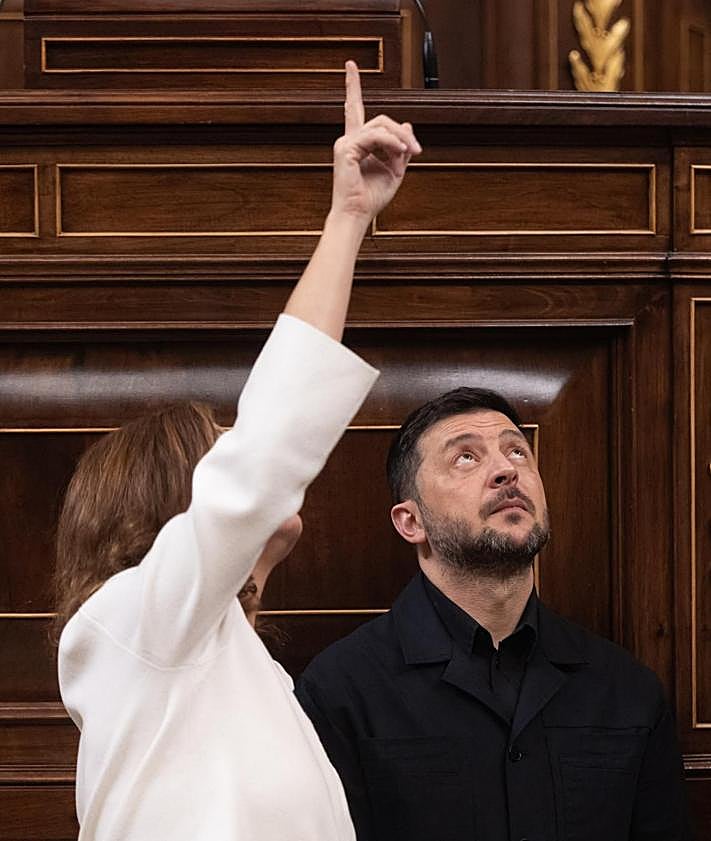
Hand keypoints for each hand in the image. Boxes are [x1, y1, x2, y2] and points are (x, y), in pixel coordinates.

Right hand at [330, 61, 421, 227]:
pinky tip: (400, 153)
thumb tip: (406, 124)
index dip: (352, 86)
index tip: (350, 65)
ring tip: (409, 154)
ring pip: (381, 126)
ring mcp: (345, 142)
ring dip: (401, 140)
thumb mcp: (394, 170)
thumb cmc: (372, 198)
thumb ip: (400, 148)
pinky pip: (375, 136)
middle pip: (382, 120)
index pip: (354, 109)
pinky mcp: (346, 149)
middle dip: (403, 133)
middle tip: (416, 150)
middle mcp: (348, 139)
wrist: (358, 215)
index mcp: (357, 143)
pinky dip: (391, 143)